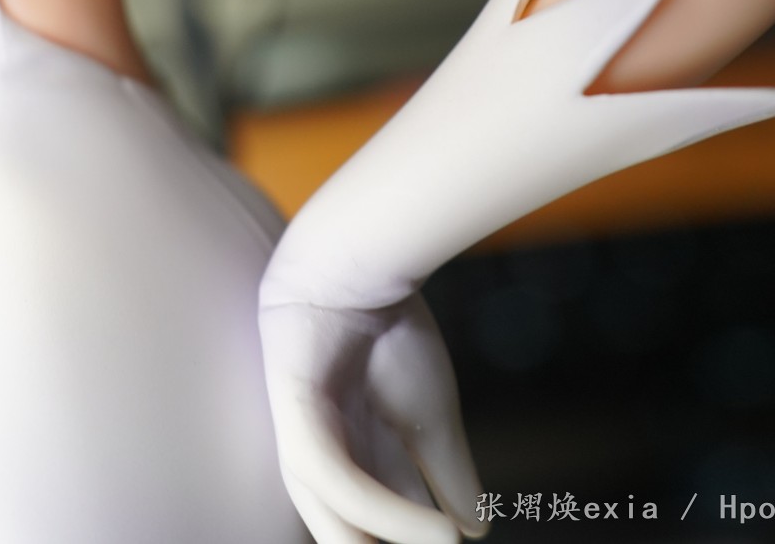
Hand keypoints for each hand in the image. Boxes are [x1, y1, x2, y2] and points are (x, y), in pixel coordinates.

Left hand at [260, 294, 484, 543]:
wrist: (361, 260)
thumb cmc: (389, 333)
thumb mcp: (431, 416)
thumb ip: (448, 473)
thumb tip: (476, 529)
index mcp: (355, 466)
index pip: (383, 527)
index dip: (421, 539)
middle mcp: (325, 467)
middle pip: (352, 533)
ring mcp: (307, 446)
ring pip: (337, 522)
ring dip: (395, 540)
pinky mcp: (298, 423)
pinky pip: (337, 481)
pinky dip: (385, 510)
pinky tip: (439, 530)